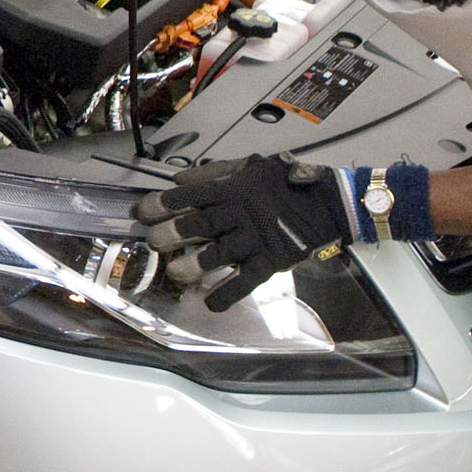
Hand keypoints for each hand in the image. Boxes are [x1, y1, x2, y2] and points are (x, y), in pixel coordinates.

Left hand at [134, 153, 352, 309]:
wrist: (329, 203)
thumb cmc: (287, 183)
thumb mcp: (249, 167)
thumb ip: (213, 173)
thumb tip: (179, 179)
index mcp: (232, 190)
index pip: (190, 196)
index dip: (162, 205)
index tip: (142, 212)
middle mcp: (240, 215)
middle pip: (198, 226)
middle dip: (170, 235)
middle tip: (154, 242)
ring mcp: (255, 240)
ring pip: (217, 256)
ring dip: (192, 266)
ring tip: (176, 272)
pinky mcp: (271, 262)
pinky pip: (245, 282)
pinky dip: (227, 295)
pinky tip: (210, 304)